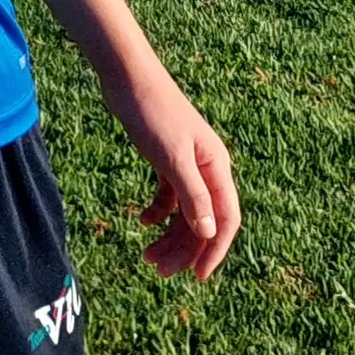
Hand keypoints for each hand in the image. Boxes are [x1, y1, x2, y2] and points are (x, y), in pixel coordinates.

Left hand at [109, 69, 238, 278]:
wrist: (128, 78)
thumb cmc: (152, 113)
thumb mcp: (173, 159)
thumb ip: (194, 196)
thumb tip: (210, 233)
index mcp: (217, 168)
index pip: (226, 220)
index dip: (215, 250)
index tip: (198, 276)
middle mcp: (207, 169)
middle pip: (204, 221)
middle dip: (185, 249)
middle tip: (159, 271)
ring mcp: (187, 165)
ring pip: (186, 212)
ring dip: (169, 236)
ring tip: (146, 256)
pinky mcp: (167, 160)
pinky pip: (169, 196)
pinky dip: (158, 211)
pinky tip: (142, 220)